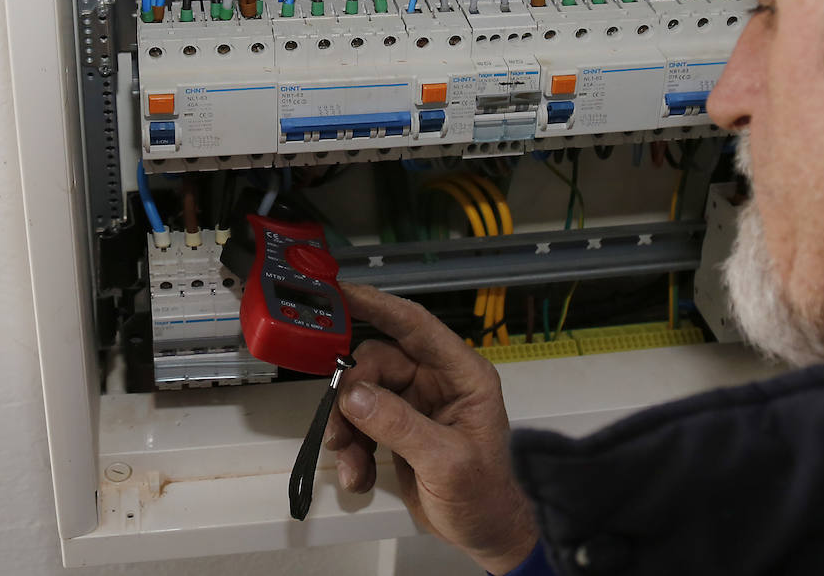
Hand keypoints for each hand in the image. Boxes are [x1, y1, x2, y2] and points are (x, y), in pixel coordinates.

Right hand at [325, 282, 538, 574]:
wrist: (483, 533)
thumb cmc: (483, 495)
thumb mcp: (445, 461)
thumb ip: (400, 425)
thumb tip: (354, 394)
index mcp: (462, 374)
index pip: (416, 325)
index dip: (378, 304)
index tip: (341, 291)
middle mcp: (437, 380)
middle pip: (378, 362)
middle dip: (352, 393)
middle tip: (340, 428)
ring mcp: (416, 403)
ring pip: (363, 393)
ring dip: (348, 428)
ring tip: (350, 461)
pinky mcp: (398, 427)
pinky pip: (361, 422)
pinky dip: (352, 448)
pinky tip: (357, 476)